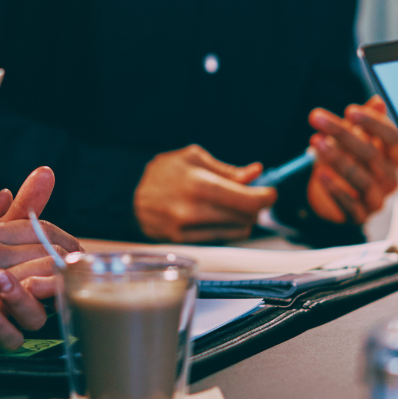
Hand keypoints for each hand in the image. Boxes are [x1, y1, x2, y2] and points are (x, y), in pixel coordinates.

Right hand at [0, 166, 79, 353]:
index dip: (64, 238)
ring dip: (63, 281)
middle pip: (48, 248)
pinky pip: (27, 305)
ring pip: (44, 273)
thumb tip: (8, 192)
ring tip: (72, 288)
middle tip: (83, 271)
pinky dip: (43, 305)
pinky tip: (50, 307)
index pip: (39, 227)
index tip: (75, 250)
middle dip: (72, 260)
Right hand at [134, 145, 276, 242]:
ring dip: (243, 219)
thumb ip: (228, 169)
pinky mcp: (183, 241)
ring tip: (232, 205)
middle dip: (256, 206)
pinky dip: (228, 228)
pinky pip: (220, 239)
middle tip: (252, 195)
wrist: (128, 194)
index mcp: (198, 183)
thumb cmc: (164, 171)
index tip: (269, 192)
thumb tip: (256, 173)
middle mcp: (193, 210)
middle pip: (245, 217)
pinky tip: (219, 216)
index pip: (247, 199)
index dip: (266, 196)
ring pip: (237, 231)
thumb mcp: (193, 157)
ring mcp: (187, 229)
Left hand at [306, 97, 397, 222]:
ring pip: (361, 178)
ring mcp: (377, 198)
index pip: (392, 138)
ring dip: (337, 158)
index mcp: (394, 157)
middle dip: (343, 133)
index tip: (350, 110)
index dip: (373, 123)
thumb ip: (365, 122)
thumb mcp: (356, 139)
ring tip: (315, 142)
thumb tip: (378, 101)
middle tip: (317, 118)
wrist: (335, 198)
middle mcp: (390, 178)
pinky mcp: (360, 216)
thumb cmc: (350, 162)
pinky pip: (350, 204)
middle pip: (371, 154)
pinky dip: (335, 190)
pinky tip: (320, 174)